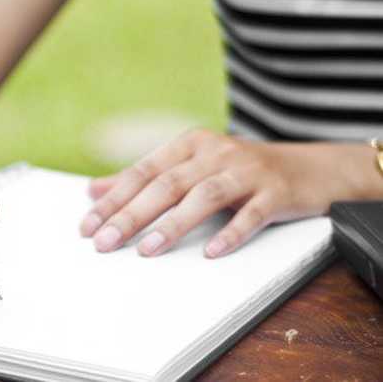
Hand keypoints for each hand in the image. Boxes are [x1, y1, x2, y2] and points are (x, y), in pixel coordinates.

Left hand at [79, 129, 382, 257]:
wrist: (310, 168)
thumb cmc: (238, 171)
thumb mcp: (190, 167)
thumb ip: (144, 178)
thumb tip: (94, 190)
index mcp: (189, 146)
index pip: (142, 172)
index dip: (112, 199)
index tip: (87, 226)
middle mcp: (215, 153)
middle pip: (167, 184)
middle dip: (132, 215)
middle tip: (105, 241)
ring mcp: (248, 171)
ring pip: (205, 196)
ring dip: (174, 224)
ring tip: (147, 250)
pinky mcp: (277, 192)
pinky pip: (252, 214)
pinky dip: (231, 233)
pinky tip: (212, 252)